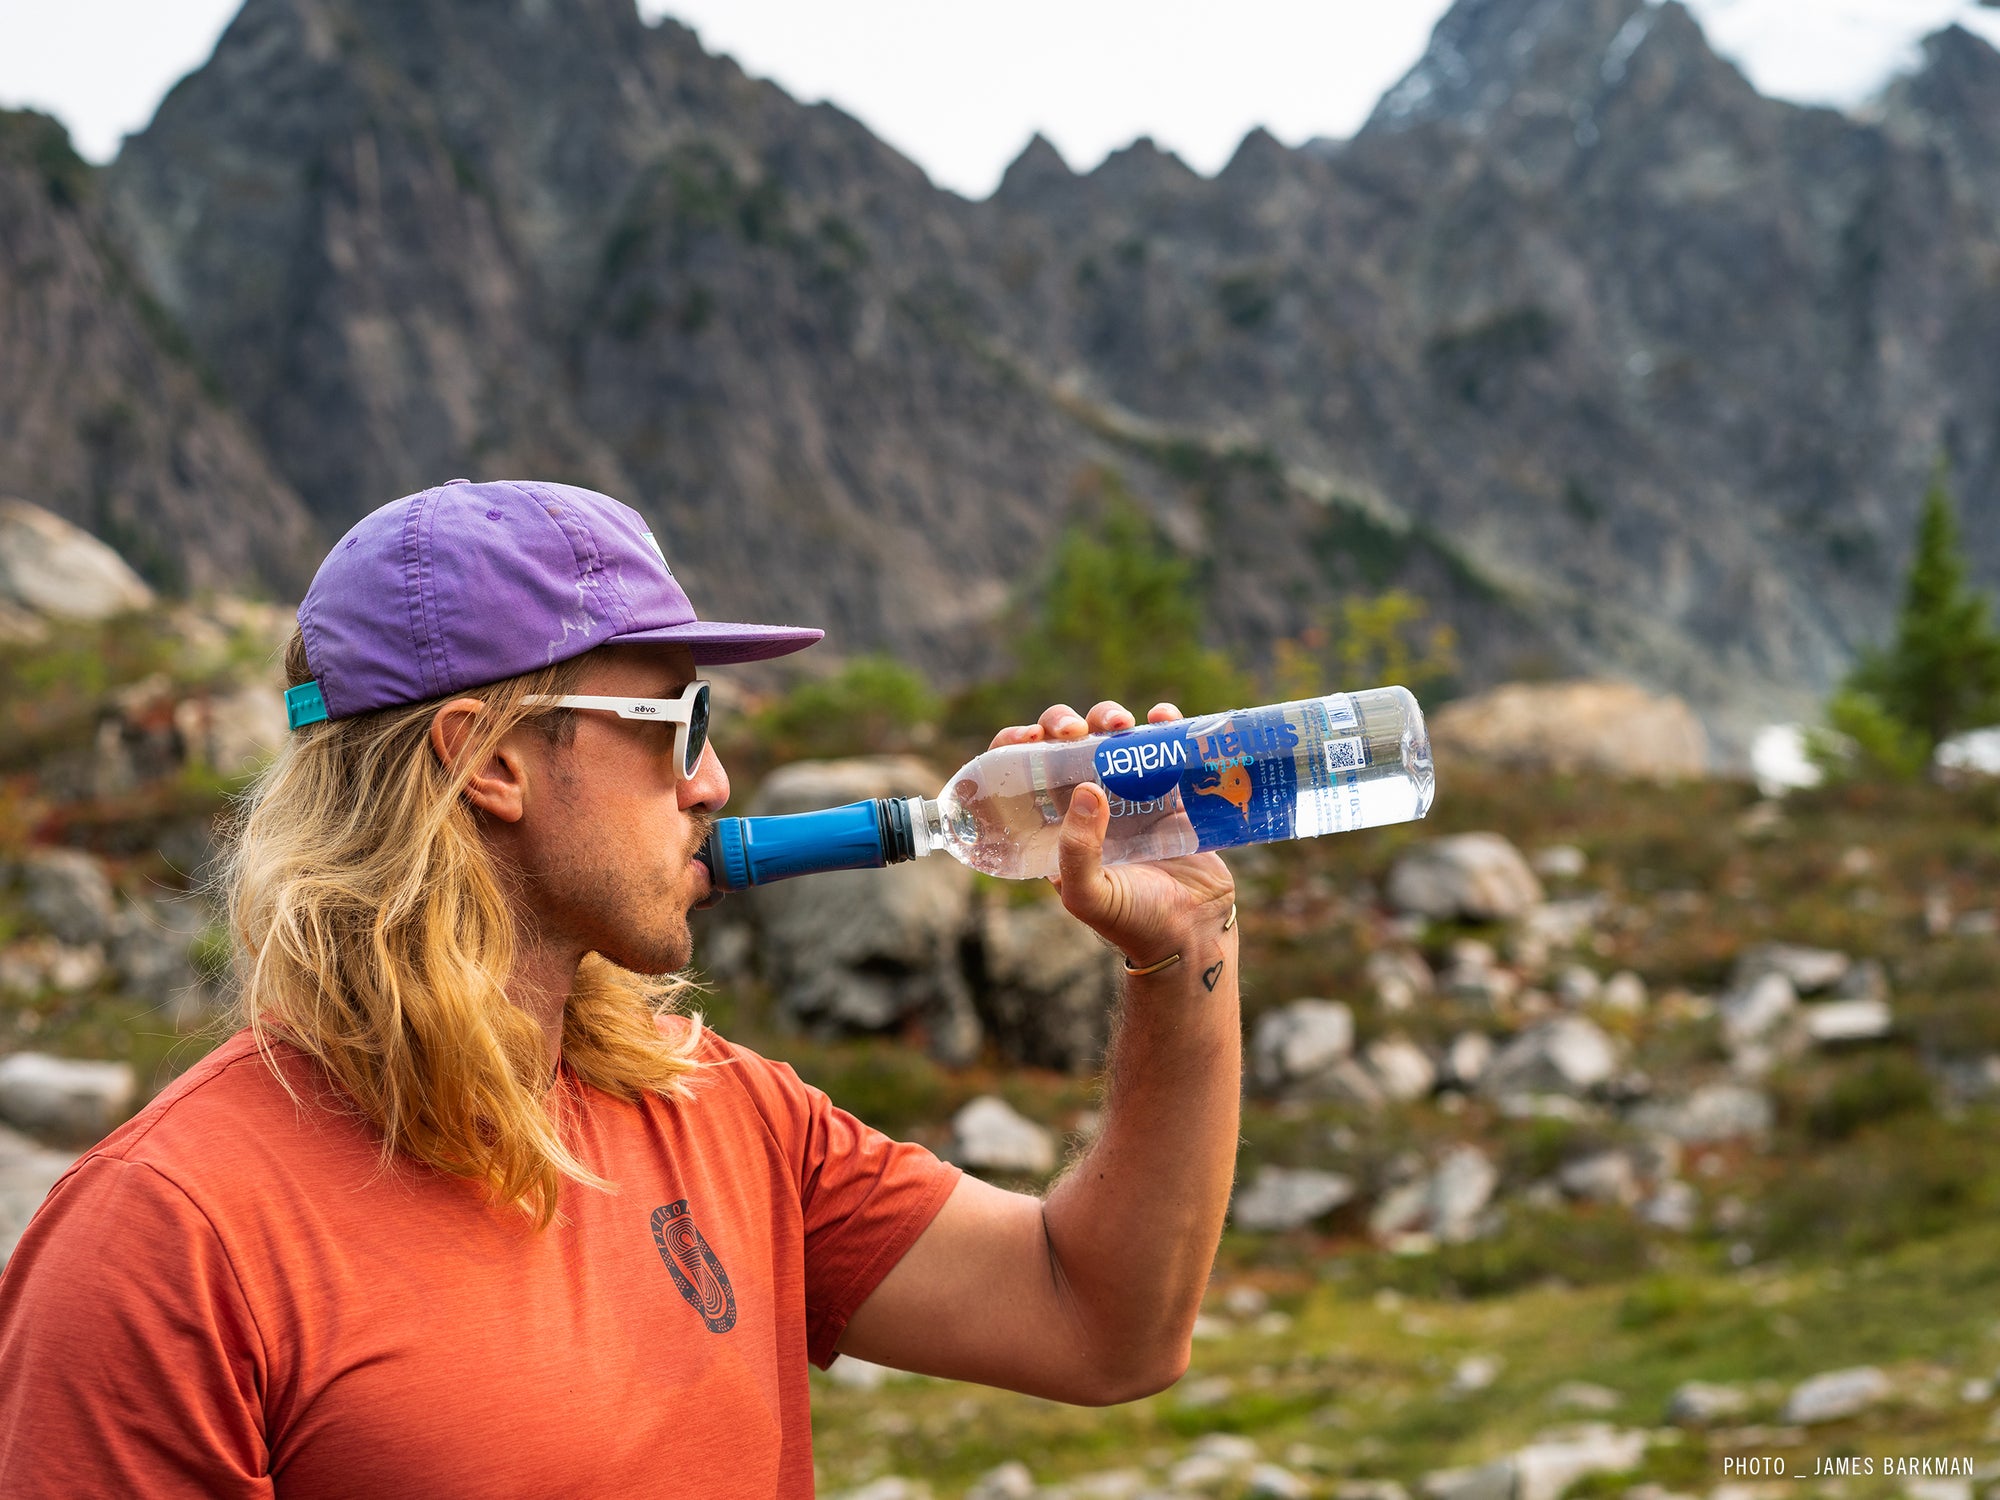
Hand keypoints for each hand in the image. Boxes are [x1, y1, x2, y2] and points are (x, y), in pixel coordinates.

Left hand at [989, 700, 1235, 968]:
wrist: (1191, 935)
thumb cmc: (1132, 922)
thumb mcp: (1088, 894)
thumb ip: (1077, 850)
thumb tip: (1087, 788)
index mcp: (1055, 825)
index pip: (1022, 773)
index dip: (1017, 745)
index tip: (1030, 736)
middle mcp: (1088, 805)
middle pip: (1065, 744)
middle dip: (1065, 723)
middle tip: (1078, 730)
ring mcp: (1131, 795)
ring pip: (1110, 737)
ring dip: (1109, 717)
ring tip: (1121, 724)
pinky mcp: (1171, 792)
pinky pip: (1163, 746)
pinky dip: (1162, 723)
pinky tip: (1162, 718)